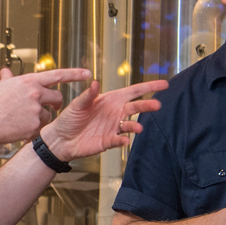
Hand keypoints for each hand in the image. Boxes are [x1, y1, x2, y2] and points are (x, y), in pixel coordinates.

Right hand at [0, 68, 91, 148]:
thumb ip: (8, 80)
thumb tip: (6, 71)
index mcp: (28, 81)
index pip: (57, 74)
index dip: (74, 74)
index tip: (88, 73)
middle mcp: (34, 93)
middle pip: (57, 98)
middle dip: (56, 104)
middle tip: (53, 108)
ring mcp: (35, 110)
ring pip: (49, 116)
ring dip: (41, 120)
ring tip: (22, 122)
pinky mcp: (33, 126)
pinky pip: (39, 129)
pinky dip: (31, 131)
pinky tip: (17, 131)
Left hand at [40, 79, 168, 161]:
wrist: (61, 139)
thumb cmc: (69, 118)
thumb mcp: (77, 104)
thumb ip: (88, 95)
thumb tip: (95, 83)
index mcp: (110, 100)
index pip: (133, 92)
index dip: (148, 87)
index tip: (164, 84)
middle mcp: (115, 113)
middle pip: (136, 108)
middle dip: (147, 106)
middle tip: (157, 105)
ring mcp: (113, 127)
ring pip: (130, 125)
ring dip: (135, 126)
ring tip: (138, 128)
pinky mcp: (108, 141)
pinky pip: (119, 140)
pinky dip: (122, 140)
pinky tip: (124, 140)